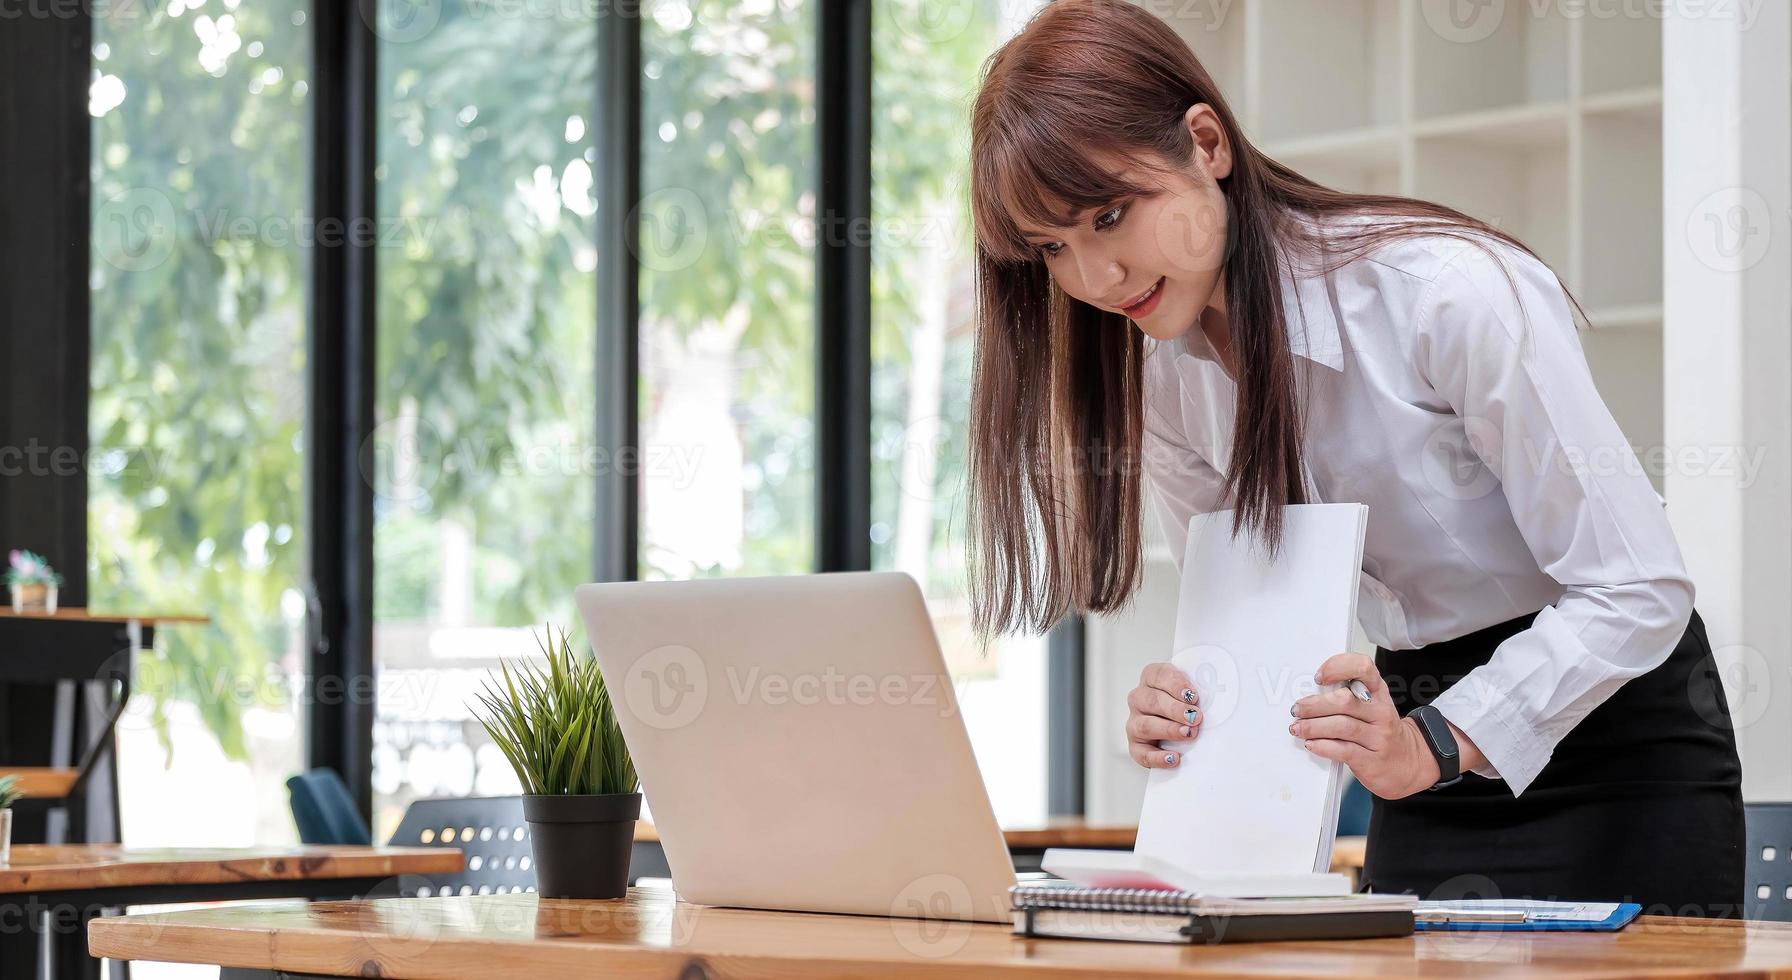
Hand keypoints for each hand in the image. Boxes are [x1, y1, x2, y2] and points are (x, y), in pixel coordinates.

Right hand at [1126, 662, 1201, 769]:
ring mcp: (1135, 723)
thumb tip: (1216, 697)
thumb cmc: (1189, 706)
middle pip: (1151, 700)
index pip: (1157, 675)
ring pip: (1145, 725)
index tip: (1192, 695)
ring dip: (1168, 730)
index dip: (1175, 684)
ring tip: (1188, 734)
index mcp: (1151, 680)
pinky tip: (1174, 758)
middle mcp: (1139, 700)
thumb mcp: (1193, 693)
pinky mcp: (1136, 746)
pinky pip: (1142, 753)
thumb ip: (1200, 690)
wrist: (1182, 732)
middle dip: (1175, 709)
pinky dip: (1157, 757)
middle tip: (1195, 717)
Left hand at [1290, 653, 1438, 799]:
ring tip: (1298, 728)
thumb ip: (1346, 696)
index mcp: (1377, 692)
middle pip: (1345, 701)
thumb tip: (1307, 694)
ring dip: (1314, 726)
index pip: (1363, 668)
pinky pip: (1344, 750)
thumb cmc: (1379, 729)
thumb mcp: (1370, 706)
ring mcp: (1379, 736)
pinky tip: (1312, 744)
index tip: (1319, 677)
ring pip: (1342, 726)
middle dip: (1315, 705)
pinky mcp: (1372, 760)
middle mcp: (1380, 711)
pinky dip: (1323, 746)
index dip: (1338, 668)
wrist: (1408, 761)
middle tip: (1297, 709)